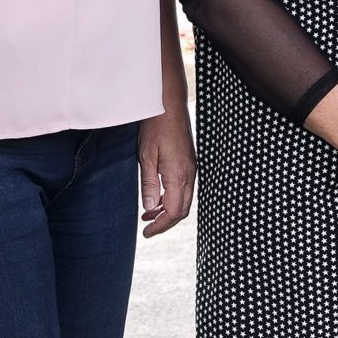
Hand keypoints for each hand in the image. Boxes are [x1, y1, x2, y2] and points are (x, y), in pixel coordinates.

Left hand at [137, 105, 196, 237]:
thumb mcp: (146, 156)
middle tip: (147, 229)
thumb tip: (150, 208)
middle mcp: (189, 174)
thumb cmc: (156, 128)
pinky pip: (184, 189)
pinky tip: (158, 196)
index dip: (160, 225)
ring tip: (148, 214)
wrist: (169, 105)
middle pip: (183, 210)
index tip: (146, 232)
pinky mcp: (189, 163)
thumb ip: (149, 184)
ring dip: (168, 211)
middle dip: (165, 222)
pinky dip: (172, 198)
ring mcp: (191, 168)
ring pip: (184, 200)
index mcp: (179, 175)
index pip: (174, 212)